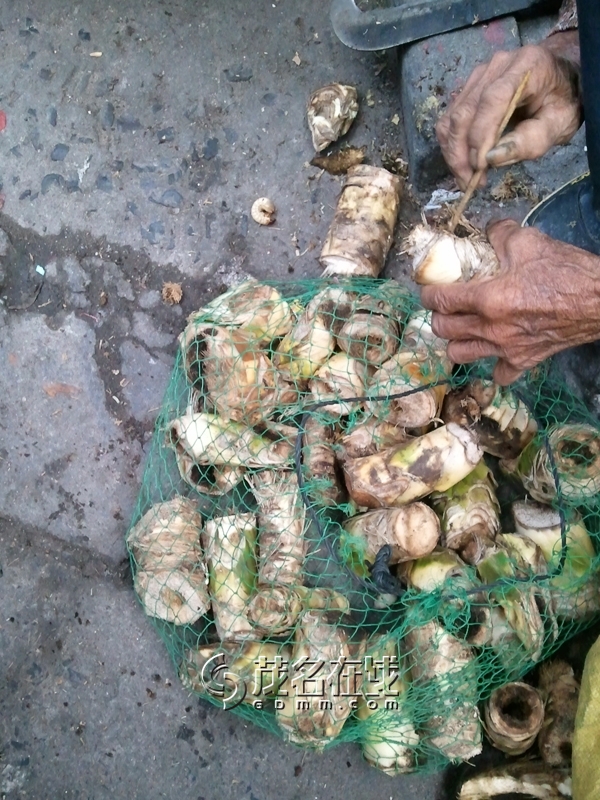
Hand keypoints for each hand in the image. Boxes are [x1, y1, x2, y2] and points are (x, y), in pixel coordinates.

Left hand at [421, 220, 599, 384]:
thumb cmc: (567, 271)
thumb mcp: (530, 241)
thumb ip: (501, 234)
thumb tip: (488, 230)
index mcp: (488, 298)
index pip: (440, 300)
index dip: (428, 294)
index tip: (428, 290)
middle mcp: (491, 328)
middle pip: (443, 329)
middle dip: (438, 316)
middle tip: (446, 306)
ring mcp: (506, 348)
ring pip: (460, 354)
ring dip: (456, 340)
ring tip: (463, 329)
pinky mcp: (524, 361)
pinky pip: (498, 374)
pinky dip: (493, 365)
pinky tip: (495, 352)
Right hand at [436, 35, 581, 189]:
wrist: (560, 78)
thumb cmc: (563, 101)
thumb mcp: (560, 123)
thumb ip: (531, 140)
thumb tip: (491, 158)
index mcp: (526, 66)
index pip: (492, 100)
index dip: (481, 135)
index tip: (480, 167)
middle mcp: (497, 66)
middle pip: (464, 112)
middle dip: (461, 152)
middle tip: (469, 182)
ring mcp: (478, 75)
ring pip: (451, 118)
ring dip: (453, 153)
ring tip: (466, 178)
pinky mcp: (468, 88)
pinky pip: (449, 119)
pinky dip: (451, 145)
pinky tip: (464, 163)